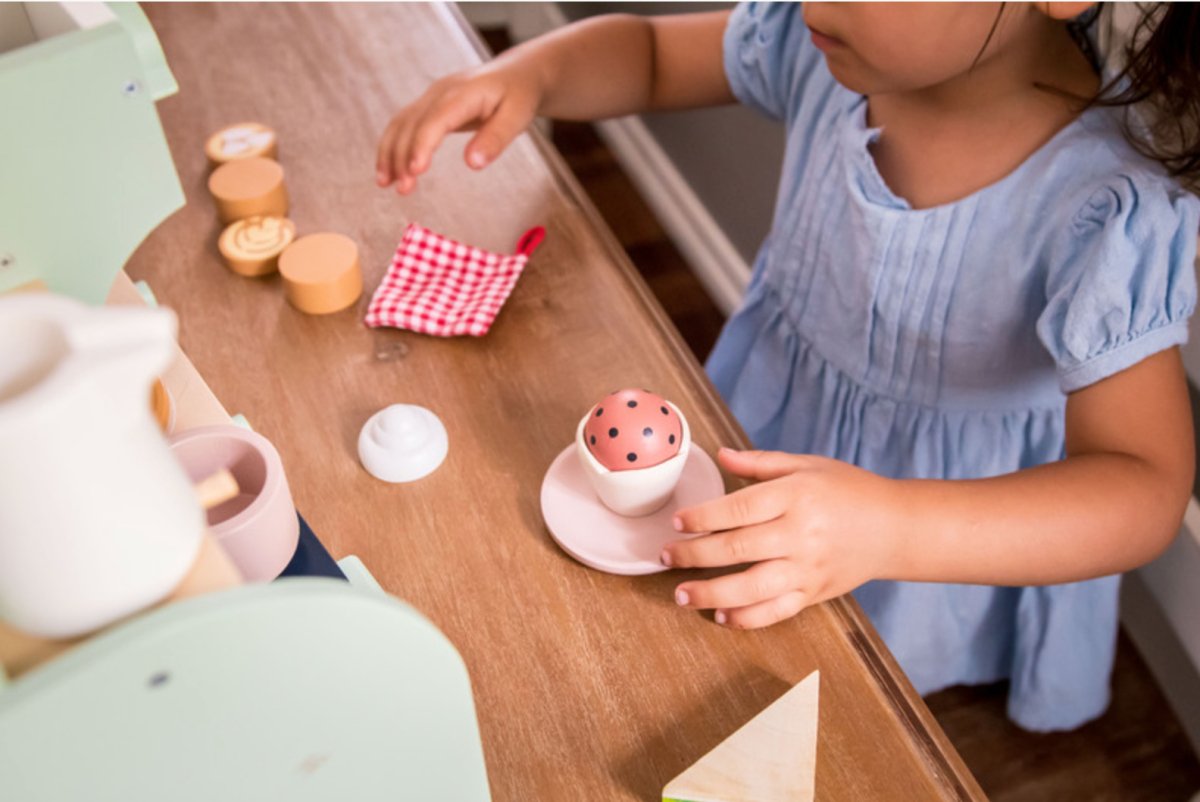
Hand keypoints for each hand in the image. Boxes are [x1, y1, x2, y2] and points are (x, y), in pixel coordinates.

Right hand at [375, 57, 542, 193]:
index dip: (423, 144)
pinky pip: (403, 125)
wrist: (516, 74)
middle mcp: (441, 91)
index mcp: (464, 93)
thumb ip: (496, 139)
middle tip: (403, 190)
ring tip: (385, 184)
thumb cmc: (519, 96)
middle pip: (413, 124)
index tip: (415, 171)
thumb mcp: (517, 117)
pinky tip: (388, 171)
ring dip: (390, 153)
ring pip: (401, 123)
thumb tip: (473, 164)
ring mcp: (431, 97)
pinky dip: (392, 147)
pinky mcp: (427, 105)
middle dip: (403, 156)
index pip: (436, 119)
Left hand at [661, 448, 904, 628]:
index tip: (678, 521)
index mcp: (796, 496)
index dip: (704, 517)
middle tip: (665, 556)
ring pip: (752, 587)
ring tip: (680, 595)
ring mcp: (808, 569)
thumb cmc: (847, 490)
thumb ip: (760, 463)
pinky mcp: (814, 594)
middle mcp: (801, 534)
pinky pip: (776, 612)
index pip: (740, 508)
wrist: (894, 527)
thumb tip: (719, 455)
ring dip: (711, 593)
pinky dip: (747, 618)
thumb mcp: (807, 465)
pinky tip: (720, 615)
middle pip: (738, 549)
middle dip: (694, 555)